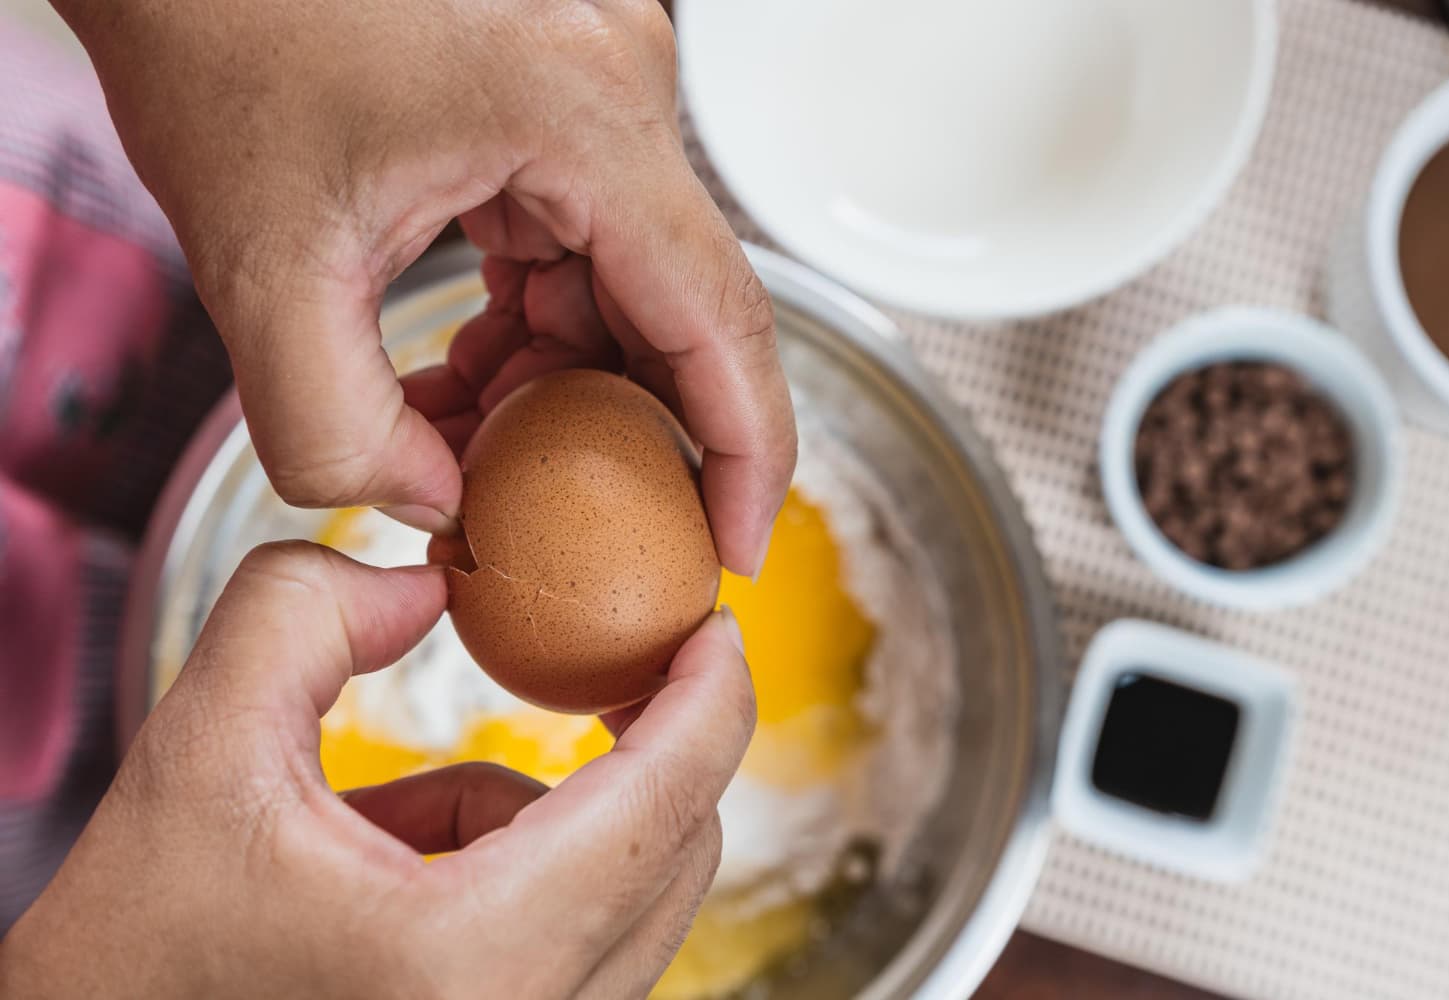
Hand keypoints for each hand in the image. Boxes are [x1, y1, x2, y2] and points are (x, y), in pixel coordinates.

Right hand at [0, 543, 753, 998]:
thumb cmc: (131, 957)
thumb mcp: (200, 747)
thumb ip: (308, 613)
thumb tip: (432, 575)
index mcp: (471, 958)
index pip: (660, 803)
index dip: (712, 696)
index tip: (715, 624)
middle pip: (677, 848)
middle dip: (652, 738)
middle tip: (608, 657)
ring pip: (634, 894)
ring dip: (558, 814)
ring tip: (412, 806)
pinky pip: (582, 934)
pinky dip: (524, 868)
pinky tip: (406, 858)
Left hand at [56, 0, 794, 573]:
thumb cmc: (217, 37)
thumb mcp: (262, 266)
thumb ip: (338, 431)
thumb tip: (437, 506)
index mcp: (584, 118)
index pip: (721, 319)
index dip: (745, 456)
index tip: (733, 549)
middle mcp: (620, 94)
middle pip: (683, 313)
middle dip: (626, 433)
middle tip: (570, 523)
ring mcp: (596, 95)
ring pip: (629, 291)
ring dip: (563, 383)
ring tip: (466, 438)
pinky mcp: (558, 108)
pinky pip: (584, 251)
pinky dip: (535, 328)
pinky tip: (464, 368)